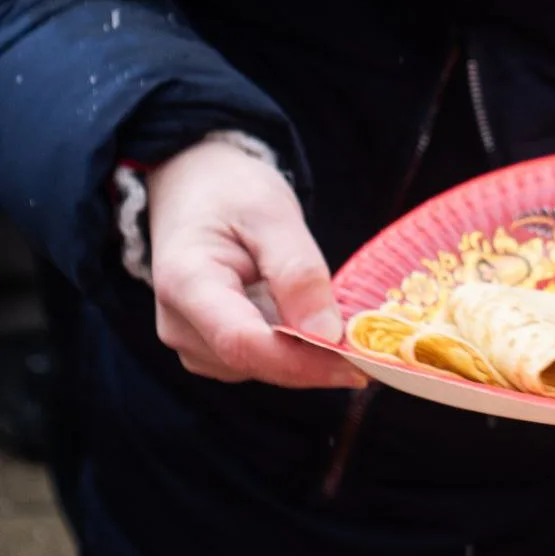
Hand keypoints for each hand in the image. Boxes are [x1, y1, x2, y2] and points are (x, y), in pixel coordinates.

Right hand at [146, 140, 364, 387]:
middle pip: (255, 361)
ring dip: (308, 357)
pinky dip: (296, 350)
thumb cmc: (231, 193)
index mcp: (186, 283)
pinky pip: (260, 359)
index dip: (304, 361)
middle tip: (375, 348)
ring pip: (261, 367)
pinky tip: (321, 327)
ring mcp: (191, 339)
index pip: (244, 342)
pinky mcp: (210, 346)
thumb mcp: (271, 215)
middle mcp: (179, 323)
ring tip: (350, 331)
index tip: (358, 361)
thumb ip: (298, 273)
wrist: (196, 188)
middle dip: (316, 362)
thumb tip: (327, 334)